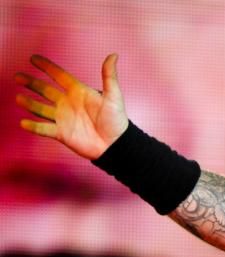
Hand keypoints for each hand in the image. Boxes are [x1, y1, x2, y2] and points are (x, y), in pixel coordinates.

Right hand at [14, 53, 128, 160]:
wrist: (116, 145)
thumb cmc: (117, 120)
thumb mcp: (114, 96)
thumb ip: (109, 76)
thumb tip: (113, 55)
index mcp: (78, 92)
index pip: (59, 76)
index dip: (46, 67)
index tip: (33, 58)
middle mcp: (68, 103)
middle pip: (45, 90)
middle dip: (31, 83)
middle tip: (18, 76)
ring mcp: (63, 118)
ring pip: (41, 108)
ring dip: (29, 104)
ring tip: (18, 99)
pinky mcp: (62, 133)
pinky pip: (44, 129)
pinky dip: (33, 126)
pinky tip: (23, 123)